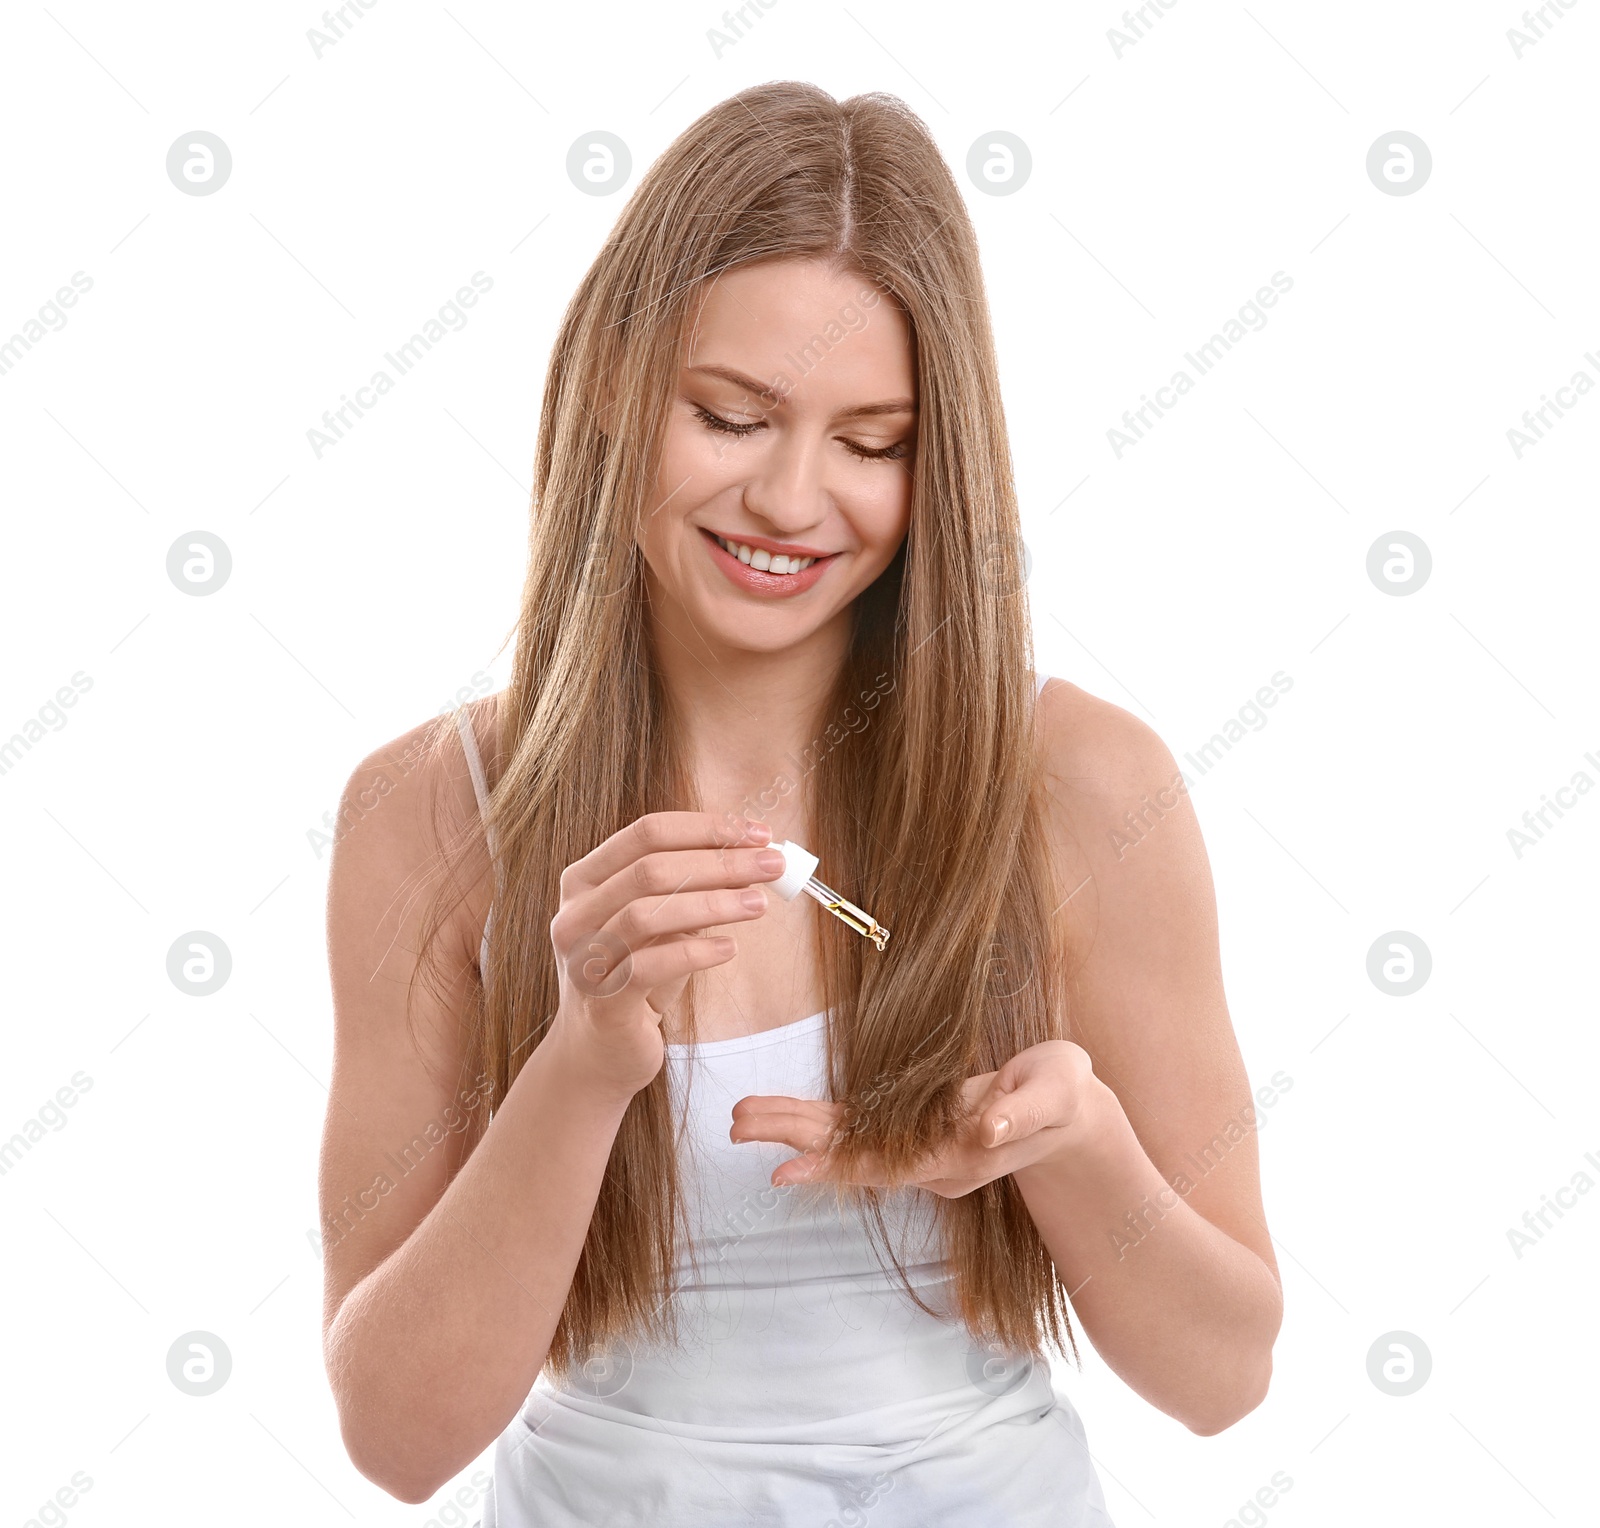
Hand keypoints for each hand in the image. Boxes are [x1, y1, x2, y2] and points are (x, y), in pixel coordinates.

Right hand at [547, 811, 784, 1101]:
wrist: (599, 1051)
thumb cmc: (637, 974)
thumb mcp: (661, 921)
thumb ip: (691, 887)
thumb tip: (754, 857)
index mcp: (585, 879)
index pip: (647, 831)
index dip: (707, 828)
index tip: (760, 834)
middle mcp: (575, 914)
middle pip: (650, 869)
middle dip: (720, 862)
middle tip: (773, 865)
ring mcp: (584, 958)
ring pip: (647, 913)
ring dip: (712, 904)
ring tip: (759, 904)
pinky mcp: (602, 1002)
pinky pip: (650, 967)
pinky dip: (695, 952)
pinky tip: (729, 948)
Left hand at [729, 1039, 1106, 1195]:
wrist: (1069, 1118)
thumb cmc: (1064, 1096)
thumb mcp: (1059, 1091)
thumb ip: (1026, 1111)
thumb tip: (989, 1125)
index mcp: (958, 1155)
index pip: (884, 1165)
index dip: (833, 1165)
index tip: (784, 1169)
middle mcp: (929, 1162)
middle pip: (852, 1157)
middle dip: (794, 1141)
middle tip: (737, 1125)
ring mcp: (919, 1150)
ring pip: (848, 1146)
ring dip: (795, 1131)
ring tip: (743, 1118)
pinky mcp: (916, 1129)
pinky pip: (859, 1132)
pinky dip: (819, 1125)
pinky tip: (783, 1120)